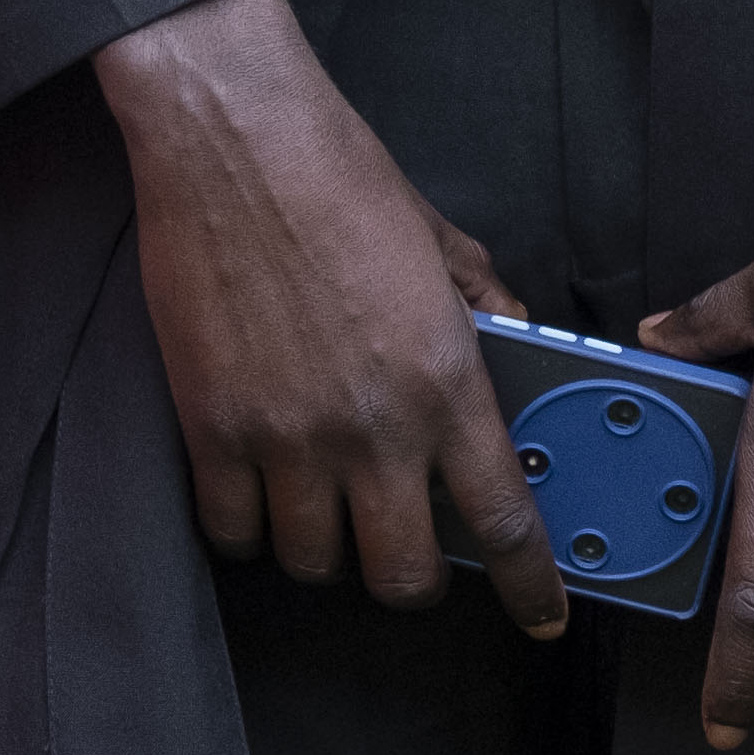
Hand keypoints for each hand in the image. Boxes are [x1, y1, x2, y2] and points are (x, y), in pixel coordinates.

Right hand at [95, 0, 569, 635]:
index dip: (529, 584)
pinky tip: (259, 494)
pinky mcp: (212, 430)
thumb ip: (487, 305)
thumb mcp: (441, 238)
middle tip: (404, 547)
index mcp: (445, 380)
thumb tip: (517, 342)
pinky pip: (233, 533)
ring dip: (326, 552)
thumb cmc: (340, 174)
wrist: (233, 138)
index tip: (541, 616)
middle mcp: (373, 427)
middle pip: (401, 576)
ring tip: (325, 510)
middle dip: (412, 580)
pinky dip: (250, 528)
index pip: (502, 519)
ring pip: (313, 564)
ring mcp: (287, 437)